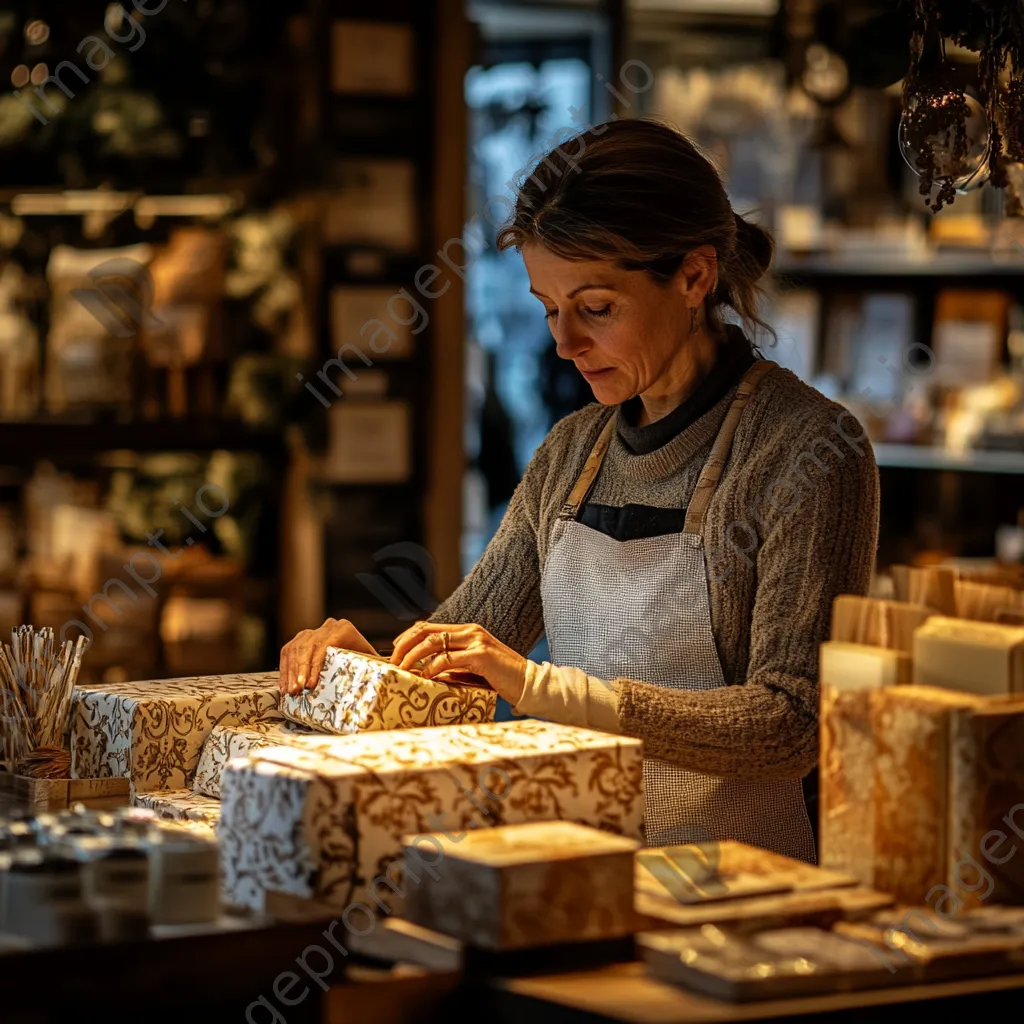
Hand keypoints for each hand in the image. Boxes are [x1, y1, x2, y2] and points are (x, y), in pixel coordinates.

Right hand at [279, 618, 377, 694]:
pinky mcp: (300, 638)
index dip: (315, 666)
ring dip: (291, 672)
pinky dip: (285, 669)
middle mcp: (326, 627)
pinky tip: (285, 684)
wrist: (353, 643)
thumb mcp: (369, 658)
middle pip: (308, 648)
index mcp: (344, 629)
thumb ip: (375, 664)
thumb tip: (386, 676)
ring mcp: (311, 631)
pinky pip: (288, 652)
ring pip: (295, 650)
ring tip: (290, 691)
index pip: (324, 646)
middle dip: (301, 671)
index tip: (310, 684)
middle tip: (297, 690)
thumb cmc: (363, 656)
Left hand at [390, 621, 526, 704]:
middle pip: (426, 630)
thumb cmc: (500, 678)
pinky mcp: (480, 656)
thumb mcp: (473, 666)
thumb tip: (427, 670)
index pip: (430, 626)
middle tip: (392, 660)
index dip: (408, 636)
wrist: (527, 682)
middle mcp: (470, 631)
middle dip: (404, 644)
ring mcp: (476, 641)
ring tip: (402, 668)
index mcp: (468, 631)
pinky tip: (425, 676)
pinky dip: (431, 667)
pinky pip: (447, 659)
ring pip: (433, 642)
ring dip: (412, 655)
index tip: (395, 649)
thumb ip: (454, 663)